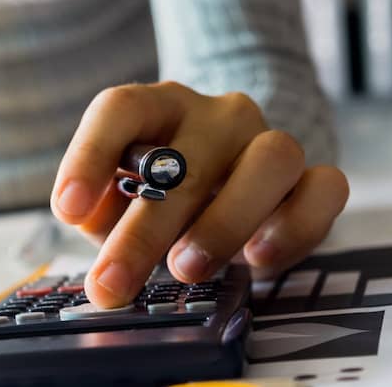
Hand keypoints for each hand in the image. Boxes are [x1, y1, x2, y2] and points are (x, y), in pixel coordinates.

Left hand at [51, 82, 347, 308]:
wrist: (229, 179)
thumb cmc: (160, 194)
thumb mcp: (117, 200)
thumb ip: (100, 209)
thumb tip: (89, 222)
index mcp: (157, 107)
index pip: (121, 110)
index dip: (89, 157)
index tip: (68, 211)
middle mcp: (216, 115)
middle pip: (184, 160)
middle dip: (141, 233)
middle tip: (112, 284)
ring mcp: (268, 140)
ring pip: (269, 160)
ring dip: (222, 223)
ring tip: (185, 269)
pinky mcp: (311, 177)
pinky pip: (324, 188)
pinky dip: (294, 226)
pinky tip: (258, 259)